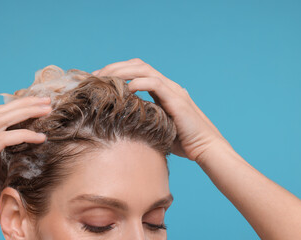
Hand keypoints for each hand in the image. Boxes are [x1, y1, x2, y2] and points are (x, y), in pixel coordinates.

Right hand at [0, 96, 51, 234]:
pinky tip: (41, 138)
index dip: (20, 105)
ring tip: (47, 112)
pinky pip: (1, 140)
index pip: (1, 115)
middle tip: (48, 101)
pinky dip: (22, 135)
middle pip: (0, 112)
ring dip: (26, 112)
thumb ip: (14, 154)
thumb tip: (37, 142)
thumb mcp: (5, 171)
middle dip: (25, 103)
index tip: (42, 102)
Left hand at [92, 58, 230, 160]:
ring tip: (105, 77)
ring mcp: (173, 91)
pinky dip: (139, 82)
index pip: (137, 71)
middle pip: (138, 64)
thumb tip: (119, 124)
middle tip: (95, 75)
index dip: (117, 71)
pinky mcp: (177, 100)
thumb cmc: (182, 142)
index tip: (98, 80)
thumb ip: (143, 120)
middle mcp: (168, 86)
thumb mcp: (156, 127)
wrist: (205, 149)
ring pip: (145, 69)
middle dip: (114, 67)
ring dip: (122, 71)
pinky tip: (126, 89)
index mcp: (162, 91)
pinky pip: (156, 84)